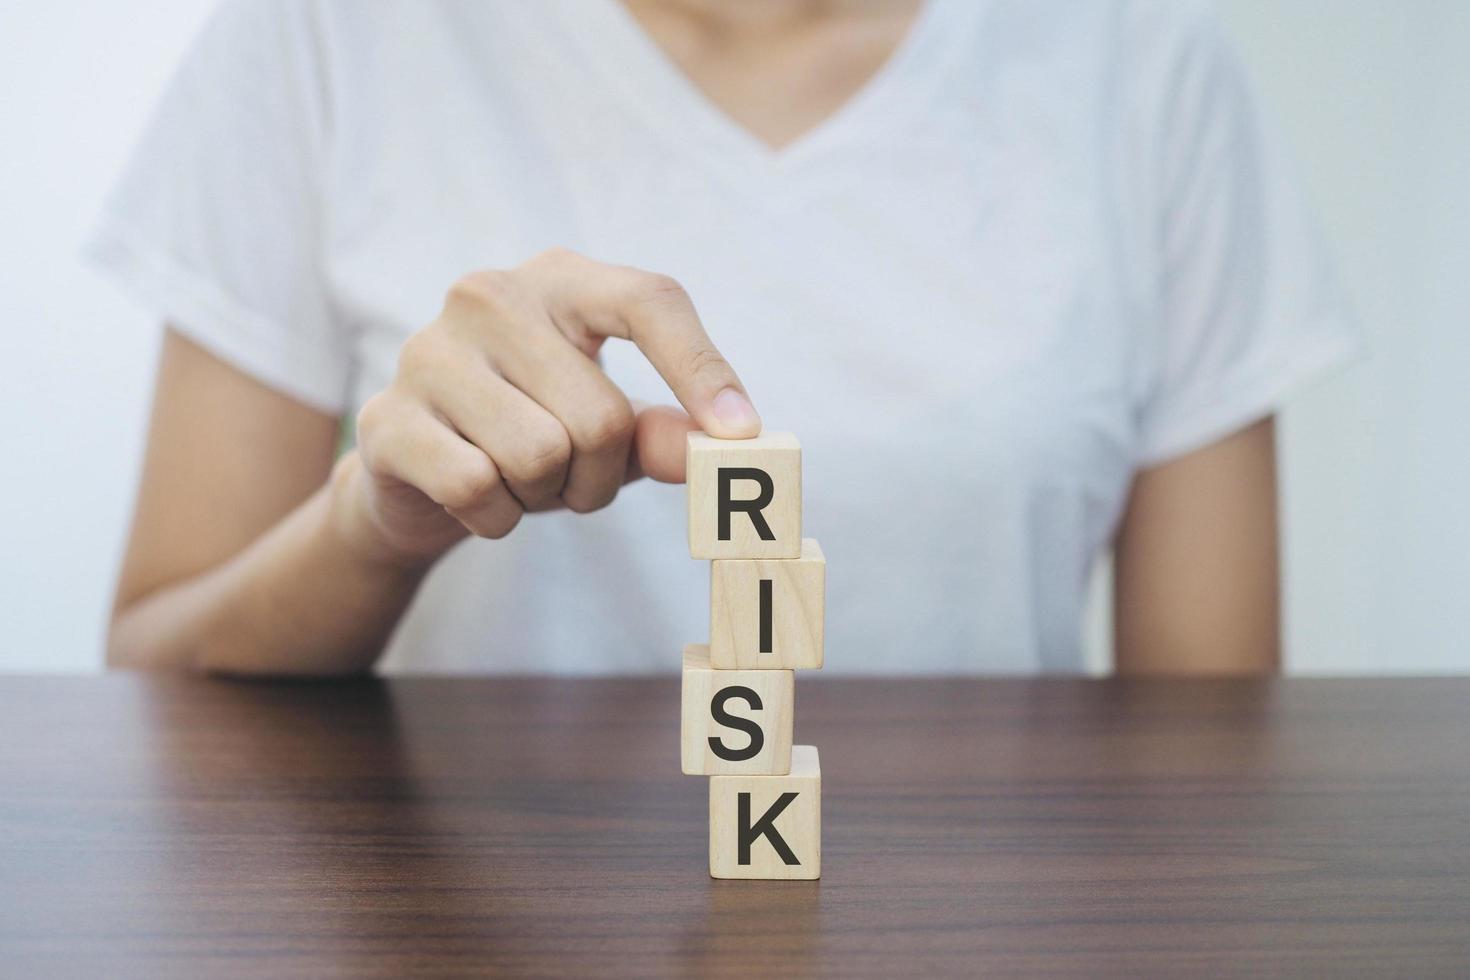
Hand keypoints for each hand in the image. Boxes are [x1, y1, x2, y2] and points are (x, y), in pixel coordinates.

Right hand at [336, 248, 761, 565]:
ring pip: (541, 456)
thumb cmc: (532, 431)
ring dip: (547, 498)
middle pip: (601, 417)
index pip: (649, 301)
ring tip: (522, 481)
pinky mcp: (389, 417)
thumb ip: (664, 433)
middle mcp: (489, 295)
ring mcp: (430, 351)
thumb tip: (726, 447)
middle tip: (573, 479)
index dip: (701, 369)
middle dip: (600, 477)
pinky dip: (496, 518)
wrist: (417, 471)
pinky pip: (479, 489)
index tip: (741, 435)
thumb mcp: (610, 431)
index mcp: (561, 280)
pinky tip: (477, 497)